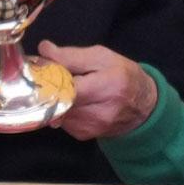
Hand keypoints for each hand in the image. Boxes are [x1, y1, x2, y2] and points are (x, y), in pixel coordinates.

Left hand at [39, 40, 157, 140]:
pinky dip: (61, 108)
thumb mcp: (101, 56)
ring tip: (62, 86)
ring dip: (54, 98)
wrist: (142, 106)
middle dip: (48, 87)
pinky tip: (71, 100)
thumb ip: (71, 55)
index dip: (50, 78)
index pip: (70, 89)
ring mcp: (91, 127)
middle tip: (47, 74)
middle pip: (58, 100)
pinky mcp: (83, 135)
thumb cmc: (123, 75)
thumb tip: (44, 49)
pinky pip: (61, 120)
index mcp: (108, 87)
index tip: (41, 67)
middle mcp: (100, 112)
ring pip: (56, 111)